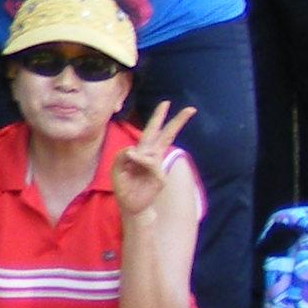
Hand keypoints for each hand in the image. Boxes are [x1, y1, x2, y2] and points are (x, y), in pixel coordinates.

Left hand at [111, 100, 194, 219]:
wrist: (129, 205)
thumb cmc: (124, 185)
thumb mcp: (116, 168)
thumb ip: (120, 157)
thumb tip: (132, 150)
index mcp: (143, 151)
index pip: (152, 131)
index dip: (158, 117)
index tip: (166, 103)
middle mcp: (152, 156)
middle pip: (166, 134)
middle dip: (177, 121)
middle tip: (191, 109)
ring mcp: (158, 165)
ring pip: (162, 144)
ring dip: (157, 136)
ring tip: (136, 154)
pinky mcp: (159, 176)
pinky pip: (150, 162)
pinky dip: (141, 159)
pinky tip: (134, 157)